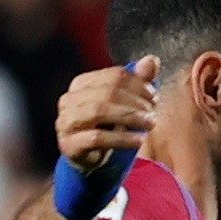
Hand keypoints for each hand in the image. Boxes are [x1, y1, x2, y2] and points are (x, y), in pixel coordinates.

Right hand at [54, 57, 158, 173]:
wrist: (90, 159)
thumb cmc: (108, 127)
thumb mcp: (124, 105)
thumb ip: (137, 83)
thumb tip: (152, 60)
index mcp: (81, 84)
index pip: (114, 76)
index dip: (139, 85)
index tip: (154, 97)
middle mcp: (69, 99)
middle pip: (108, 92)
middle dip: (136, 102)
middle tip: (153, 113)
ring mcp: (66, 122)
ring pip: (99, 111)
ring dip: (130, 117)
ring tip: (151, 124)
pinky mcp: (69, 144)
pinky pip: (97, 138)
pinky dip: (122, 138)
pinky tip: (140, 140)